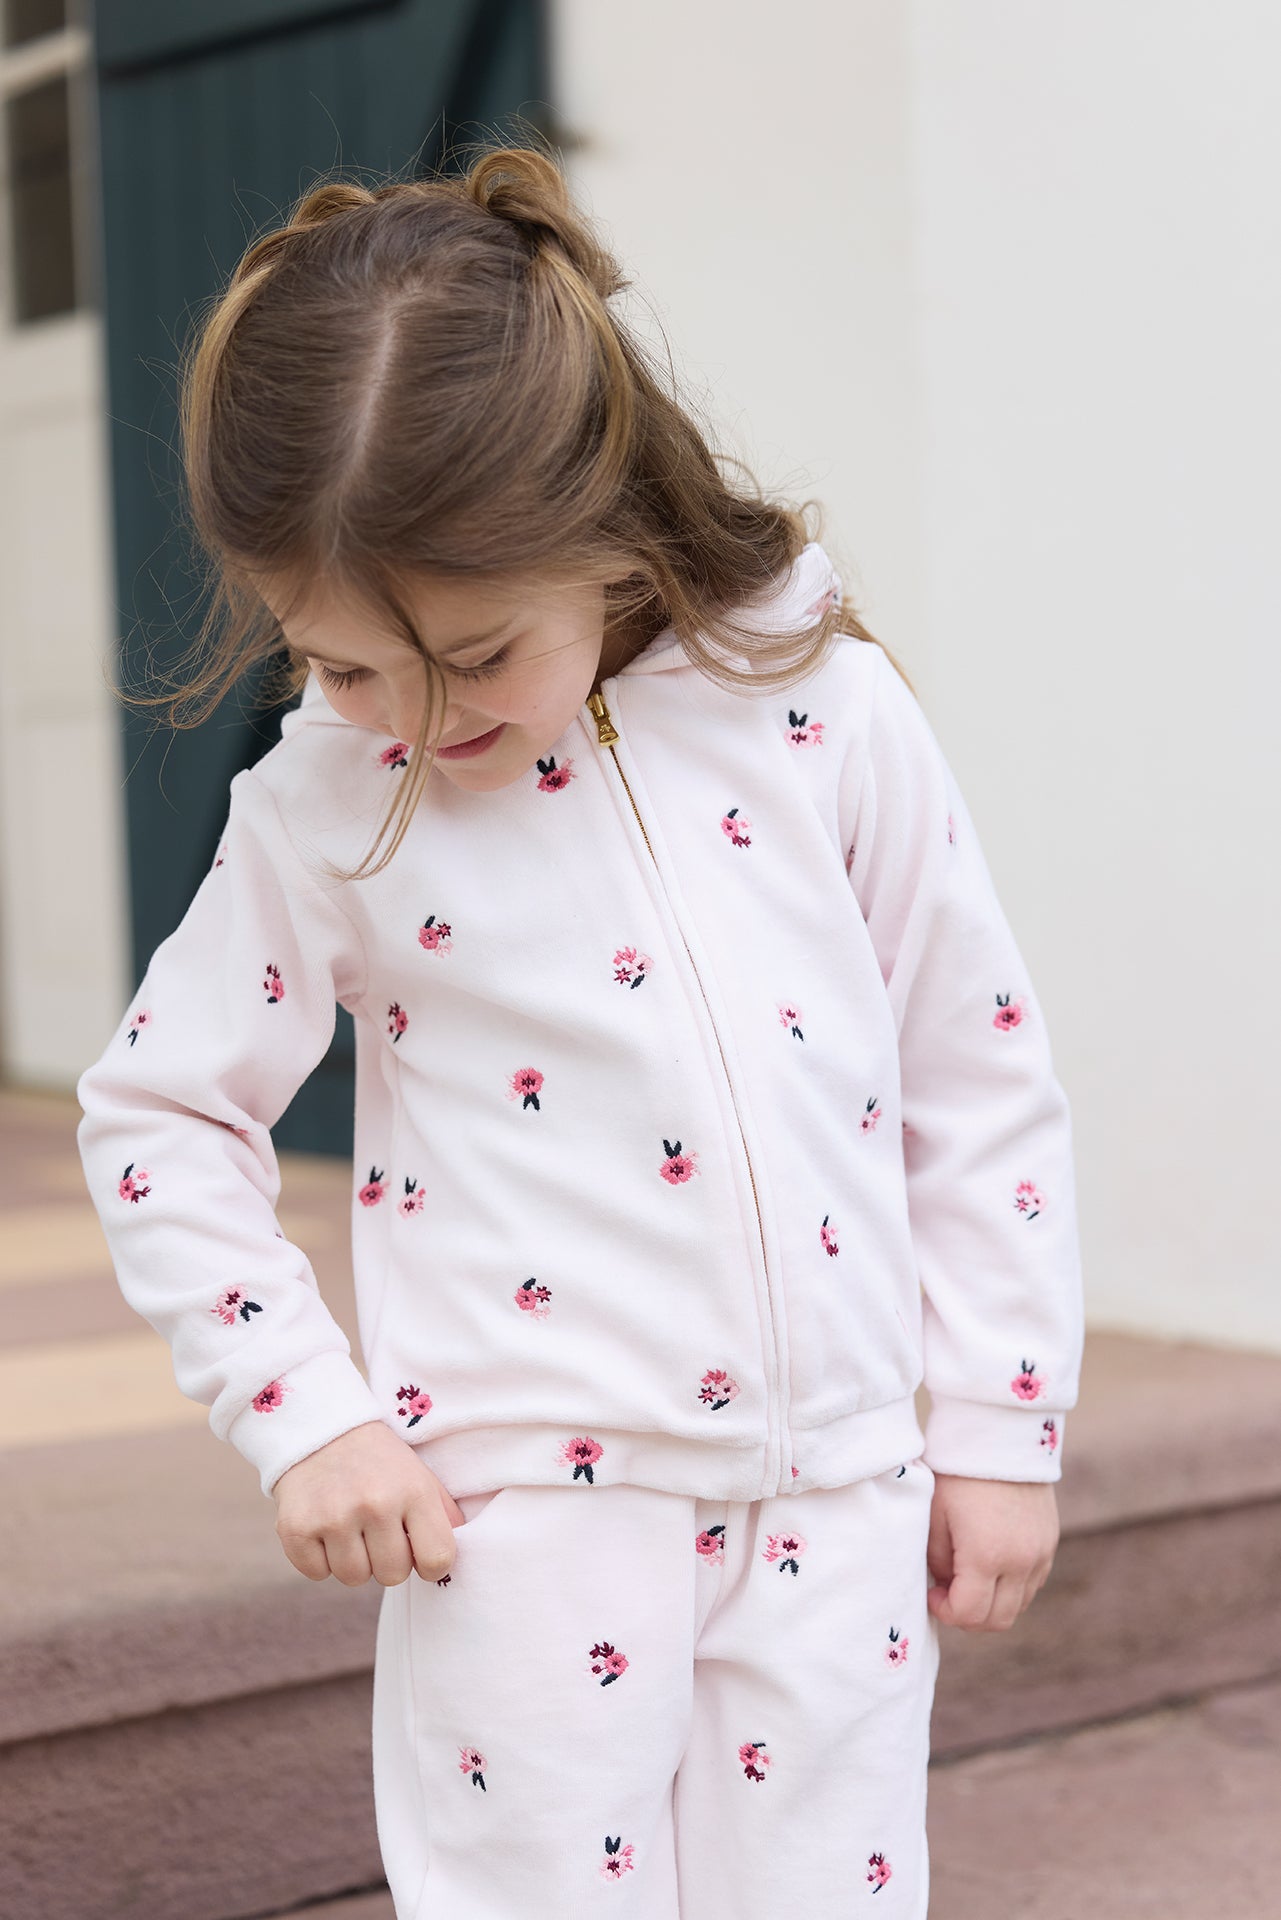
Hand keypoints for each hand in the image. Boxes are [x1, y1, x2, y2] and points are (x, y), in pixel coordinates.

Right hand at [272, 1419, 466, 1586]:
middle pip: (392, 1576)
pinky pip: (316, 1574)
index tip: (419, 1552)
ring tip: (350, 1526)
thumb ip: (444, 1516)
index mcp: (413, 1490)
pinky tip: (323, 1527)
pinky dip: (319, 1558)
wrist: (319, 1428)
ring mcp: (333, 1517)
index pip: (438, 1560)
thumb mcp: (420, 1475)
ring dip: (352, 1560)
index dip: (430, 1564)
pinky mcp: (295, 1528)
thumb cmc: (379, 1461)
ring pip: (354, 1578)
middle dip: (387, 1560)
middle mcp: (375, 1504)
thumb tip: (454, 1561)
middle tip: (377, 1530)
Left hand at [925, 1473, 1059, 1630]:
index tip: (932, 1593)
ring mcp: (1041, 1553)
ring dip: (992, 1603)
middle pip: (999, 1620)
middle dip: (969, 1616)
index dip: (946, 1612)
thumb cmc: (958, 1472)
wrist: (1000, 1434)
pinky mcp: (1050, 1542)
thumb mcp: (935, 1516)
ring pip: (1019, 1606)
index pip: (970, 1614)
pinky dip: (1012, 1587)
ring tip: (969, 1576)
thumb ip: (938, 1562)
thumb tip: (946, 1588)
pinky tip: (991, 1565)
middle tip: (948, 1593)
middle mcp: (1021, 1561)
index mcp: (987, 1555)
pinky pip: (1033, 1584)